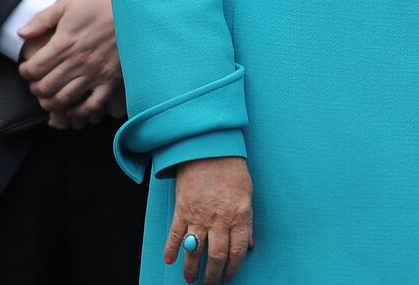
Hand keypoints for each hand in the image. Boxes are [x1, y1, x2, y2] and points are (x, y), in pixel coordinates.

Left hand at [18, 0, 121, 128]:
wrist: (134, 11)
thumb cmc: (101, 6)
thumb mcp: (69, 4)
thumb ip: (42, 19)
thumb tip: (21, 33)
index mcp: (65, 43)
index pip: (34, 69)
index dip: (24, 72)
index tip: (26, 69)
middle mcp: (78, 62)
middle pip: (45, 87)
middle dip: (35, 89)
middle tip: (36, 84)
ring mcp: (95, 74)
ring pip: (64, 99)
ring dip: (51, 102)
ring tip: (49, 97)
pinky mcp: (111, 80)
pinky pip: (92, 105)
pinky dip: (79, 111)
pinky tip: (73, 107)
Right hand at [165, 157, 253, 282]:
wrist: (209, 148)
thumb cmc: (231, 169)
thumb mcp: (247, 194)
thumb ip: (247, 222)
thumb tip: (248, 244)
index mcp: (239, 215)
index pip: (237, 250)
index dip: (233, 267)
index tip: (229, 275)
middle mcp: (219, 219)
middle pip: (216, 255)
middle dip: (213, 274)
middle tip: (211, 284)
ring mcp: (199, 215)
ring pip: (195, 250)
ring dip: (192, 268)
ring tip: (191, 279)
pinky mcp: (182, 210)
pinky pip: (176, 235)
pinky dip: (172, 249)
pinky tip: (170, 259)